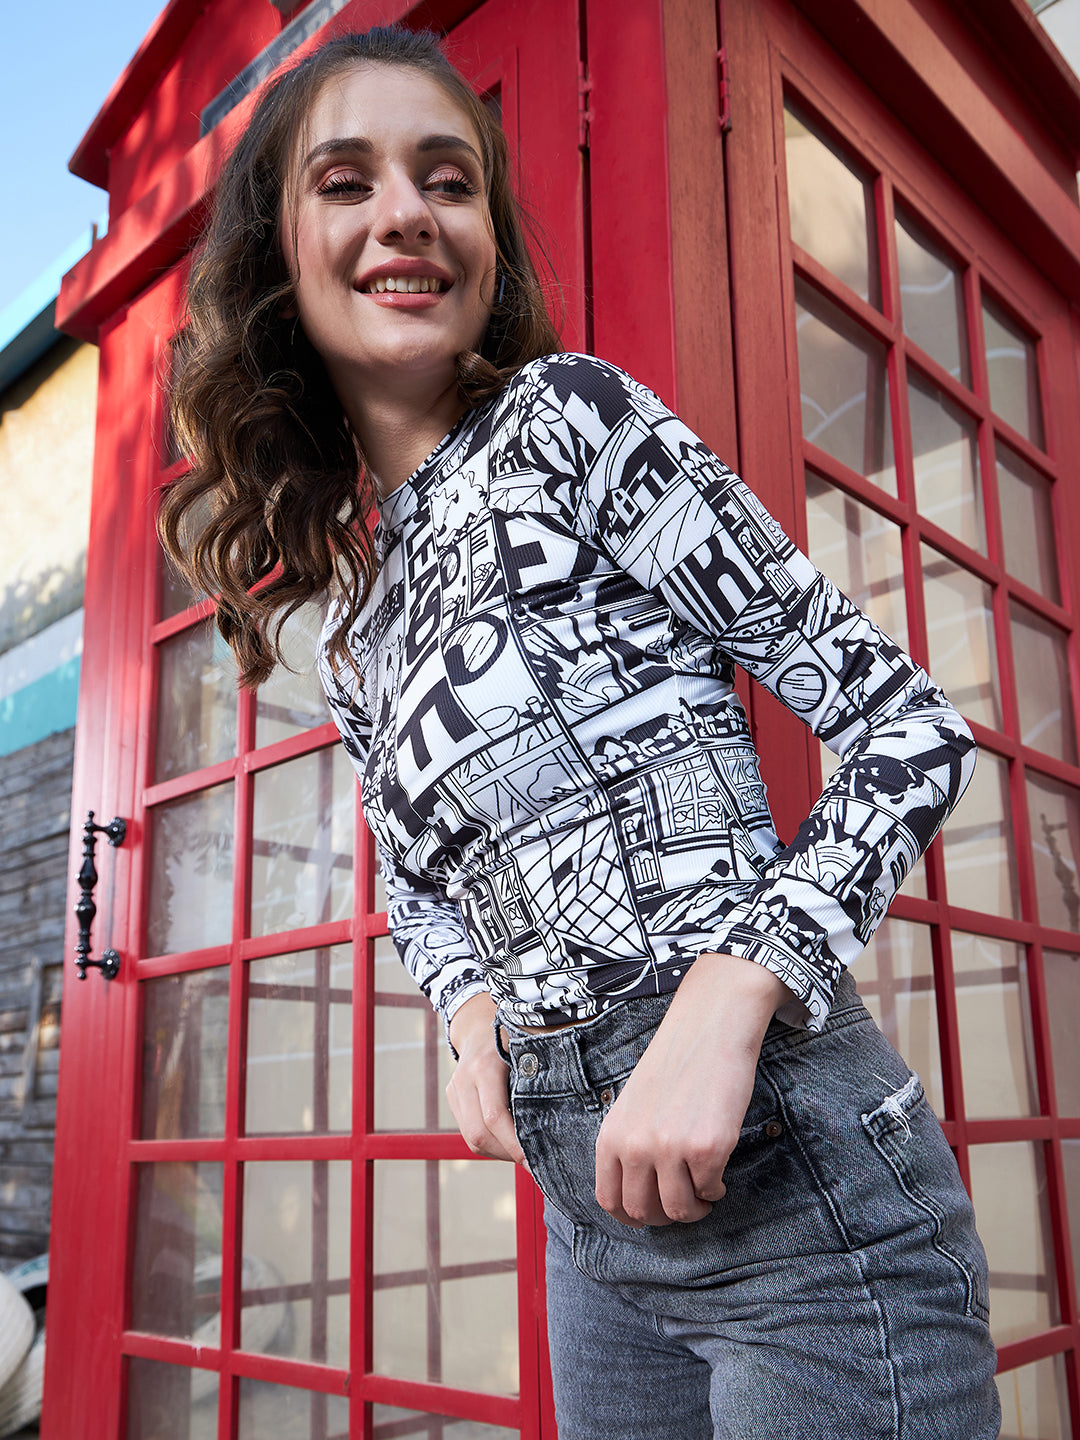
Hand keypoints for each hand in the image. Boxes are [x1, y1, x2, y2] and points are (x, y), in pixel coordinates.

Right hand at [446, 992, 527, 1165]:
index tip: (534, 1159)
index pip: (494, 1117)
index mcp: (485, 1067)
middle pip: (479, 1134)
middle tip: (533, 1162)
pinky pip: (468, 1132)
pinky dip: (489, 1143)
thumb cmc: (512, 1036)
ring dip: (498, 1152)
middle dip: (506, 1154)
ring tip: (523, 1153)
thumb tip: (561, 1120)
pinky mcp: (453, 1098)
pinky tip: (508, 1141)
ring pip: (471, 1138)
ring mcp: (455, 1090)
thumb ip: (536, 1080)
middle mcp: (464, 1080)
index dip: (513, 1143)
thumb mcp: (527, 1050)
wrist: (479, 1022)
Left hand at [594, 953, 792, 1226]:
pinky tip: (718, 1170)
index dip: (631, 1215)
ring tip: (704, 1190)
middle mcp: (635, 1146)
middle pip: (642, 1212)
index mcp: (611, 1136)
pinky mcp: (706, 1148)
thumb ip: (628, 1146)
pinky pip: (711, 1190)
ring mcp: (669, 1149)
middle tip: (684, 1203)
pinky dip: (717, 1189)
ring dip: (695, 1208)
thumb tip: (638, 1195)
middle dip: (666, 1216)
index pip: (609, 1200)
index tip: (651, 1213)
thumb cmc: (674, 1065)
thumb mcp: (633, 1106)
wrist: (709, 1026)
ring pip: (679, 1210)